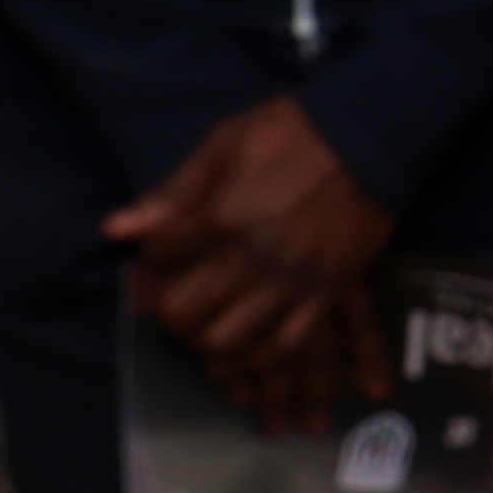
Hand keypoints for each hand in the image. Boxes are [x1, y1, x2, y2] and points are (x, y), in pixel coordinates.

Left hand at [108, 97, 398, 433]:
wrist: (374, 132)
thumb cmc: (293, 131)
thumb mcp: (224, 143)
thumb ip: (173, 191)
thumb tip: (118, 229)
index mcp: (220, 216)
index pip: (158, 259)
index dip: (151, 258)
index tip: (159, 254)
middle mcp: (252, 257)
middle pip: (190, 317)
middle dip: (175, 318)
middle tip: (181, 308)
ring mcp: (293, 277)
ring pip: (237, 342)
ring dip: (218, 350)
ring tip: (217, 345)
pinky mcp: (329, 286)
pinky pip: (294, 342)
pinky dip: (271, 358)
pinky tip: (261, 361)